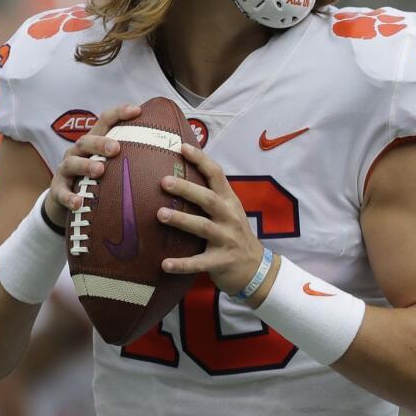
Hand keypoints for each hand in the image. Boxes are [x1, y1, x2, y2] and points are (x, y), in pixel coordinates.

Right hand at [45, 104, 141, 226]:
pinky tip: (79, 202)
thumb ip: (134, 157)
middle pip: (86, 140)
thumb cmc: (97, 179)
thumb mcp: (112, 165)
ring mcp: (66, 170)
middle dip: (101, 142)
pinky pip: (61, 193)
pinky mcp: (57, 190)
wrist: (66, 202)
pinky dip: (69, 197)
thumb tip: (174, 153)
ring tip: (100, 170)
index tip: (137, 110)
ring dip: (86, 165)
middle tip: (116, 148)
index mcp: (93, 142)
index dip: (119, 113)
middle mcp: (77, 152)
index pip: (105, 121)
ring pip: (72, 163)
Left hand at [156, 144, 266, 296]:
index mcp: (229, 201)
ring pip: (203, 227)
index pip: (216, 174)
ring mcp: (227, 239)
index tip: (182, 147)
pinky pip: (199, 262)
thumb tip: (179, 176)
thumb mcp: (228, 211)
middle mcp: (229, 217)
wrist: (255, 268)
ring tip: (160, 214)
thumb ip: (210, 196)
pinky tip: (164, 264)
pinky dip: (182, 263)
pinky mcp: (221, 262)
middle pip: (208, 199)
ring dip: (181, 220)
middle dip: (186, 189)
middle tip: (163, 181)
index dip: (201, 160)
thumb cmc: (234, 234)